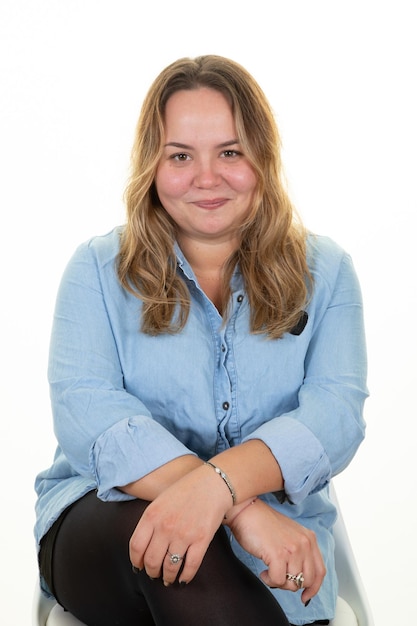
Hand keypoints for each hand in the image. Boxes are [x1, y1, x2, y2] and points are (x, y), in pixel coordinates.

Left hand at [129, 463, 231, 584]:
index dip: (136, 561)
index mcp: (152, 515)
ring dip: (167, 577)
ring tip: (168, 579)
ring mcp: (183, 534)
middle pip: (151, 561)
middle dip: (152, 572)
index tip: (139, 566)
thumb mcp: (160, 501)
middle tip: (154, 574)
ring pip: (169, 567)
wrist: (213, 483)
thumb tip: (142, 547)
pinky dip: (185, 577)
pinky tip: (183, 579)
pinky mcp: (201, 539)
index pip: (136, 546)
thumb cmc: (186, 490)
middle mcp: (165, 526)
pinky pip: (190, 566)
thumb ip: (150, 522)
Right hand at [228, 498, 325, 604]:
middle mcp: (305, 543)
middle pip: (307, 581)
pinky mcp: (278, 555)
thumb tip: (299, 578)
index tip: (305, 596)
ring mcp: (293, 549)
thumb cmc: (263, 524)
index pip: (320, 571)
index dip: (314, 588)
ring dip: (278, 582)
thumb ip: (299, 552)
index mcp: (309, 538)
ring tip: (269, 571)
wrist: (247, 511)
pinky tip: (263, 571)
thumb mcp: (290, 535)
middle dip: (291, 585)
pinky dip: (269, 580)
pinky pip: (278, 581)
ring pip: (292, 584)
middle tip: (279, 577)